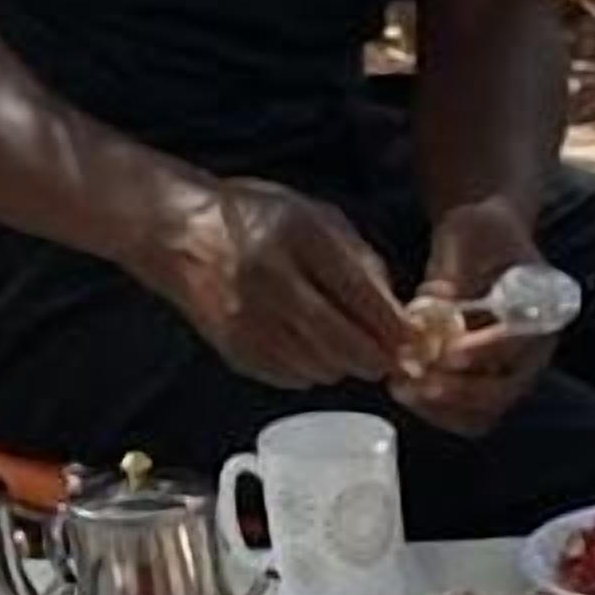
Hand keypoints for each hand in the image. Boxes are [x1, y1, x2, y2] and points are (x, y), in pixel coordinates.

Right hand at [149, 178, 408, 390]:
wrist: (180, 233)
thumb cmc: (256, 219)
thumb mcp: (315, 217)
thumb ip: (361, 261)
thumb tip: (401, 314)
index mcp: (297, 237)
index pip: (361, 297)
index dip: (395, 329)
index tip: (415, 343)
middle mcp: (271, 279)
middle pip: (344, 343)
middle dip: (376, 358)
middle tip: (389, 357)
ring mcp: (249, 319)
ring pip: (321, 367)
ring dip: (344, 365)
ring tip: (346, 346)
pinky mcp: (235, 348)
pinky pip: (292, 376)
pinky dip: (312, 369)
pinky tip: (310, 347)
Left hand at [392, 198, 553, 438]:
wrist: (482, 243)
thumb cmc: (480, 232)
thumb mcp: (470, 232)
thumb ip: (458, 266)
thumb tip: (440, 299)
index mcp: (540, 314)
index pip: (518, 345)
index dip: (485, 353)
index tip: (449, 354)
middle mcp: (532, 354)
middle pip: (503, 392)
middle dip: (460, 392)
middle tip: (419, 382)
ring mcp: (510, 375)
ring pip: (483, 413)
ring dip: (443, 409)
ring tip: (403, 387)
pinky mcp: (486, 387)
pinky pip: (465, 416)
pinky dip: (436, 412)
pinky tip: (405, 390)